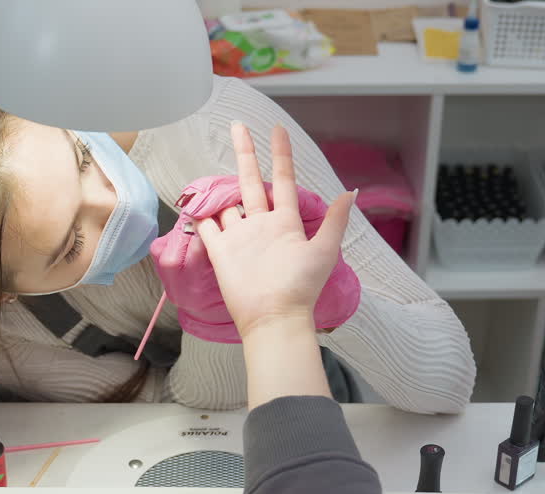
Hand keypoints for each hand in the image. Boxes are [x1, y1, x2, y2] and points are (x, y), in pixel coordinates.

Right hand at [195, 123, 355, 338]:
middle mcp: (261, 225)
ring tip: (214, 169)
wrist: (273, 316)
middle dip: (246, 153)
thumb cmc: (300, 285)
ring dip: (221, 188)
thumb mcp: (324, 250)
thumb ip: (335, 220)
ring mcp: (239, 237)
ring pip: (227, 204)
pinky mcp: (221, 251)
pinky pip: (207, 227)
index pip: (282, 180)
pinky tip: (193, 201)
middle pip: (250, 181)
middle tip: (238, 125)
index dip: (281, 154)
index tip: (278, 130)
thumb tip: (351, 191)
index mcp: (285, 222)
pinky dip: (200, 215)